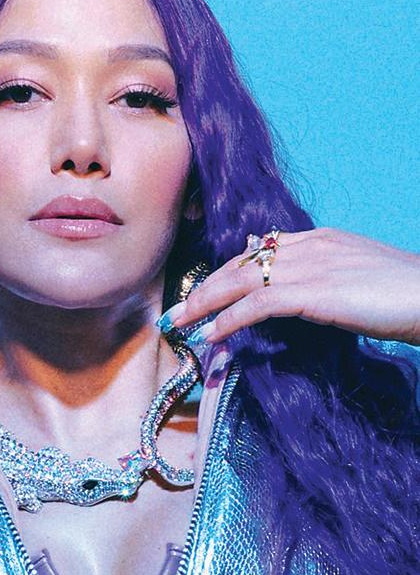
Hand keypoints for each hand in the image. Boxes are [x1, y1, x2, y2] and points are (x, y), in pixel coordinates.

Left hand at [159, 227, 419, 345]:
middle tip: (176, 310)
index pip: (256, 252)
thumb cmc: (401, 294)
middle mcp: (306, 246)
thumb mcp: (352, 277)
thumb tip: (289, 298)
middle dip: (203, 287)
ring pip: (238, 281)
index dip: (225, 273)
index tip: (205, 291)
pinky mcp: (312, 292)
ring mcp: (308, 266)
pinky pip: (256, 304)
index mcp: (316, 239)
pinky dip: (230, 319)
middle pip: (239, 263)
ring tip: (181, 323)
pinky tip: (213, 335)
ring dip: (204, 303)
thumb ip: (319, 279)